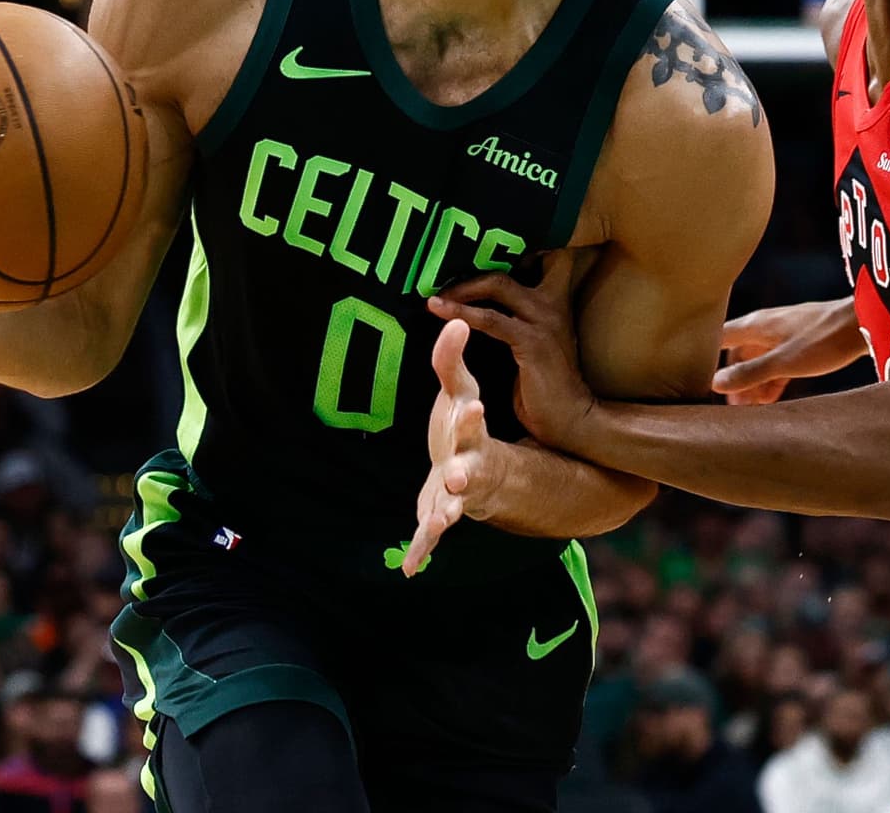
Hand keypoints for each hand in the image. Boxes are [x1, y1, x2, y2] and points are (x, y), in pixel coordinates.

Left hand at [401, 319, 495, 576]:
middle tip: (458, 475)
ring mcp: (456, 495)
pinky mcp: (440, 513)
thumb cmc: (464, 425)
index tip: (473, 407)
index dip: (471, 416)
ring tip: (437, 524)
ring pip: (452, 507)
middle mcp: (469, 466)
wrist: (481, 467)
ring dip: (444, 516)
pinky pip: (430, 535)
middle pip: (468, 470)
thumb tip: (452, 321)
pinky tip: (409, 569)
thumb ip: (450, 361)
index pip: (471, 423)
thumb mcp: (458, 392)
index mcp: (471, 434)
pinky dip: (421, 551)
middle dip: (464, 474)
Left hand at [427, 251, 590, 447]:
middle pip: (513, 260)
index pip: (542, 255)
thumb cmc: (547, 384)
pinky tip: (438, 310)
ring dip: (461, 287)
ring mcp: (544, 320)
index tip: (473, 252)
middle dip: (475, 263)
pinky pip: (490, 319)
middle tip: (443, 273)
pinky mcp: (532, 342)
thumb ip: (515, 317)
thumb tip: (482, 302)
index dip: (513, 247)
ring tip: (434, 295)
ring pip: (498, 284)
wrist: (571, 419)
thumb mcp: (534, 341)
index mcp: (555, 300)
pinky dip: (461, 312)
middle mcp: (553, 302)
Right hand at [714, 299, 864, 404]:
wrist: (863, 323)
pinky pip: (776, 363)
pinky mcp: (800, 343)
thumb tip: (715, 384)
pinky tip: (770, 399)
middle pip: (736, 353)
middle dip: (731, 379)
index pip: (717, 338)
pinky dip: (770, 380)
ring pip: (757, 360)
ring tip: (748, 409)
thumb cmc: (824, 339)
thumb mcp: (784, 362)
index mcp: (755, 325)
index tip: (698, 381)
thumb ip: (750, 373)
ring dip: (752, 383)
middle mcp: (764, 327)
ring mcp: (783, 334)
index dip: (704, 358)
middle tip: (729, 407)